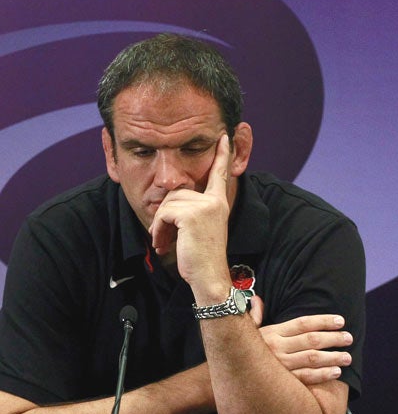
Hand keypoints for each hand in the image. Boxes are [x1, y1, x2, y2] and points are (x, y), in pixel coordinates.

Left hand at [149, 134, 232, 298]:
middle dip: (164, 215)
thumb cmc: (201, 258)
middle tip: (165, 237)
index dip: (222, 154)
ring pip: (167, 203)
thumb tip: (169, 199)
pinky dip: (157, 229)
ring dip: (159, 225)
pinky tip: (163, 244)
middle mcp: (215, 200)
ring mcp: (205, 206)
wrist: (209, 277)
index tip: (224, 137)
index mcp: (219, 202)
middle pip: (177, 192)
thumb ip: (190, 209)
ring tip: (164, 243)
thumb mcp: (198, 228)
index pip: (220, 173)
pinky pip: (163, 213)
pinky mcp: (192, 214)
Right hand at [250, 295, 352, 384]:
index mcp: (272, 332)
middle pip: (311, 340)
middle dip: (333, 338)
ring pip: (312, 359)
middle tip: (349, 338)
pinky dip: (322, 375)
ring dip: (333, 357)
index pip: (303, 323)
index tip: (341, 321)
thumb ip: (254, 315)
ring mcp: (280, 365)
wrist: (226, 378)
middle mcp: (277, 347)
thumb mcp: (246, 331)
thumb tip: (257, 299)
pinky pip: (306, 377)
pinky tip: (336, 372)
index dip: (323, 321)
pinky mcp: (282, 382)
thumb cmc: (240, 352)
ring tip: (348, 357)